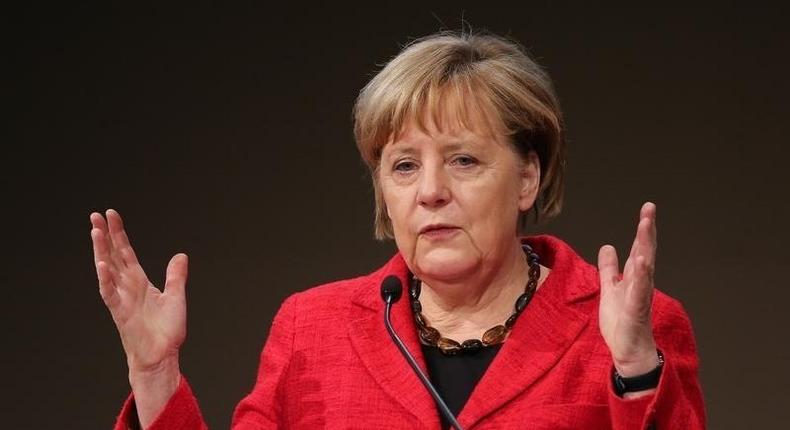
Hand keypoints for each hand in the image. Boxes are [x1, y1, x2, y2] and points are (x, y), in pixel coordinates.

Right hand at [90, 209, 186, 374]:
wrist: (162, 356)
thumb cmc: (167, 331)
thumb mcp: (176, 297)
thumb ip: (176, 276)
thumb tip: (181, 255)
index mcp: (140, 282)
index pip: (126, 252)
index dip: (119, 234)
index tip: (111, 215)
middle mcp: (128, 287)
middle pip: (113, 256)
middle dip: (105, 236)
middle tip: (95, 215)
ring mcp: (122, 299)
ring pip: (108, 270)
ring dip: (101, 251)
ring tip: (95, 231)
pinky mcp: (120, 313)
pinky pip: (110, 293)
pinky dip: (105, 279)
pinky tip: (102, 264)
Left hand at [598, 202, 659, 377]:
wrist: (627, 350)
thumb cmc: (621, 322)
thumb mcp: (609, 289)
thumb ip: (609, 269)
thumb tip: (608, 246)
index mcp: (634, 277)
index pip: (640, 248)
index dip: (643, 229)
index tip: (647, 209)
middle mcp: (641, 282)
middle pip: (645, 251)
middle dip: (647, 230)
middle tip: (650, 209)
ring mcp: (640, 294)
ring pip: (645, 266)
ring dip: (645, 245)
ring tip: (645, 225)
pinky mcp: (636, 309)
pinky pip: (640, 290)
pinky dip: (641, 275)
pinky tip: (641, 260)